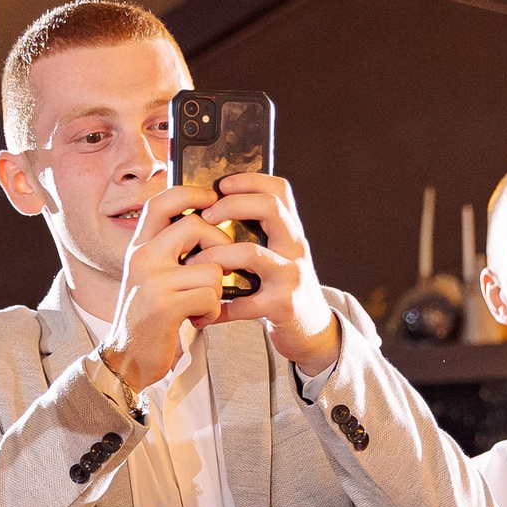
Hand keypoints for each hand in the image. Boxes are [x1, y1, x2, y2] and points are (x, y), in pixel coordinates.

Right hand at [101, 184, 226, 390]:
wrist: (126, 359)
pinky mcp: (165, 305)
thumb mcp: (151, 277)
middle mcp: (142, 257)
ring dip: (215, 291)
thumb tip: (208, 226)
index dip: (191, 193)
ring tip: (199, 305)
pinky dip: (211, 312)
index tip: (213, 198)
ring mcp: (152, 280)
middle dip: (218, 245)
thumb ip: (170, 252)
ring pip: (211, 268)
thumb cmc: (147, 318)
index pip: (161, 202)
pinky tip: (196, 320)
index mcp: (138, 247)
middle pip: (195, 225)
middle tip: (217, 268)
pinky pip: (210, 297)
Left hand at [201, 173, 339, 375]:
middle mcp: (295, 247)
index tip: (221, 184)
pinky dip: (222, 307)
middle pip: (270, 208)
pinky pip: (246, 303)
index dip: (250, 180)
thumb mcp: (278, 252)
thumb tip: (213, 207)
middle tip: (205, 217)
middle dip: (232, 206)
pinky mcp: (284, 305)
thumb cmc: (282, 286)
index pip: (278, 190)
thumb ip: (258, 232)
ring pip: (252, 254)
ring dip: (217, 256)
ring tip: (195, 263)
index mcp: (290, 230)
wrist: (311, 327)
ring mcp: (291, 275)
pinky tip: (206, 310)